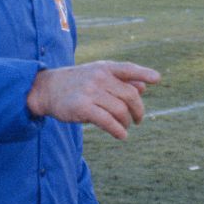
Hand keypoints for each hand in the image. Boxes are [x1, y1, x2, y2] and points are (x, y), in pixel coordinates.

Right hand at [26, 60, 160, 139]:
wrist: (46, 89)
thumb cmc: (76, 83)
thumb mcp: (98, 76)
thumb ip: (121, 81)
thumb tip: (144, 86)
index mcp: (104, 68)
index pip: (128, 68)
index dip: (144, 73)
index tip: (157, 79)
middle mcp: (99, 77)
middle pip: (130, 95)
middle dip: (138, 110)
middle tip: (138, 120)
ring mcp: (90, 92)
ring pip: (120, 110)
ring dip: (126, 122)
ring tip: (125, 127)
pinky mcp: (82, 107)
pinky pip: (108, 121)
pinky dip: (118, 131)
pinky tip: (122, 136)